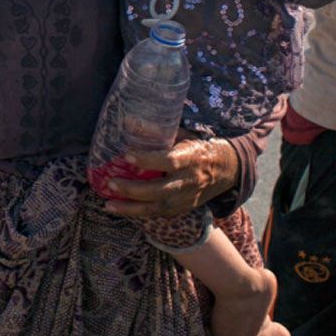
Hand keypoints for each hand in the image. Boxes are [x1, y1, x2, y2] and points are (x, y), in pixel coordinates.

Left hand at [103, 135, 237, 217]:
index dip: (147, 160)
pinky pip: (159, 213)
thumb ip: (156, 131)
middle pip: (159, 190)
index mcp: (190, 159)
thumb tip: (128, 121)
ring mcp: (186, 199)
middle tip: (110, 182)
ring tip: (108, 204)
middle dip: (133, 189)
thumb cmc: (198, 148)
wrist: (226, 170)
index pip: (168, 161)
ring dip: (131, 208)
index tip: (126, 155)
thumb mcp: (182, 134)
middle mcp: (188, 182)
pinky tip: (120, 209)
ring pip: (157, 207)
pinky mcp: (183, 208)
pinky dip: (139, 213)